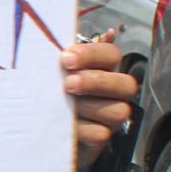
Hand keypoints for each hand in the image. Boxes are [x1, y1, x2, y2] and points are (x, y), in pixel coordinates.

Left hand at [62, 35, 139, 166]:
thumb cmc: (55, 92)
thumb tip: (107, 33)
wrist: (44, 127)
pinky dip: (82, 129)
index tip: (66, 58)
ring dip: (88, 107)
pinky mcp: (102, 138)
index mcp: (104, 69)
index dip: (92, 55)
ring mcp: (112, 116)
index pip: (112, 55)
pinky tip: (67, 125)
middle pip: (126, 84)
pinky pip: (102, 134)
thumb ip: (75, 53)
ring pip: (118, 111)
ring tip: (66, 106)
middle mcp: (115, 92)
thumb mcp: (58, 70)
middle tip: (68, 83)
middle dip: (96, 82)